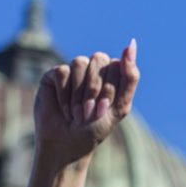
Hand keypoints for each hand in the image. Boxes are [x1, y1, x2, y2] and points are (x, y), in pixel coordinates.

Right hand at [33, 40, 139, 167]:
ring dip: (79, 93)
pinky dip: (64, 94)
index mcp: (114, 76)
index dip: (110, 88)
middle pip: (98, 58)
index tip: (105, 108)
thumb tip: (131, 43)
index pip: (117, 65)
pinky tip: (64, 108)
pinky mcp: (54, 75)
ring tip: (77, 113)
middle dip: (95, 89)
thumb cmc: (96, 128)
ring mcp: (74, 71)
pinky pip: (62, 71)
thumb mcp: (120, 106)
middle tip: (90, 112)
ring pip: (79, 62)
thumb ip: (130, 76)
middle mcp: (94, 70)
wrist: (68, 144)